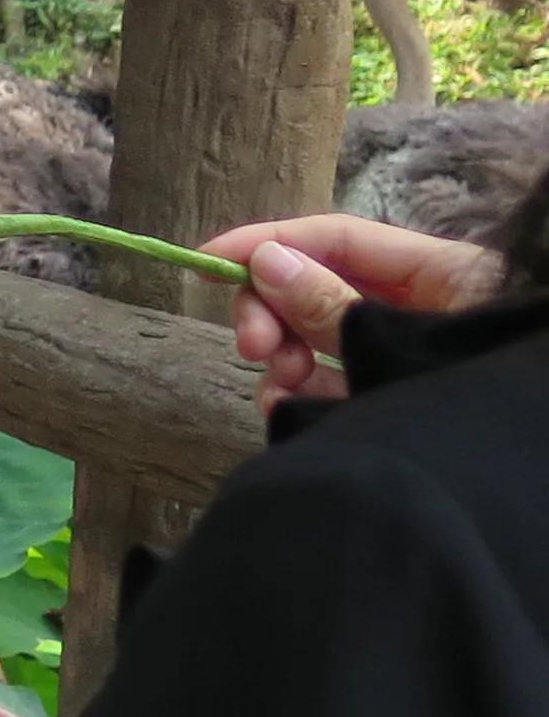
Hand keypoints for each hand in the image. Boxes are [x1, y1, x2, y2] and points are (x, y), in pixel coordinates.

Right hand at [199, 213, 502, 414]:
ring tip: (279, 386)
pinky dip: (297, 391)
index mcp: (439, 274)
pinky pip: (327, 383)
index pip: (338, 238)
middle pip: (317, 284)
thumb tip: (265, 263)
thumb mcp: (403, 342)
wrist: (509, 478)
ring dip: (282, 357)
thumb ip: (333, 305)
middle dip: (272, 311)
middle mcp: (414, 308)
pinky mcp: (382, 398)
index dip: (269, 241)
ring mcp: (395, 356)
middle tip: (252, 345)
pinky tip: (286, 408)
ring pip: (314, 337)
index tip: (207, 261)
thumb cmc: (475, 396)